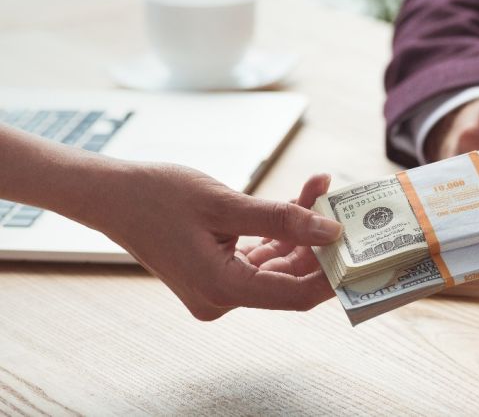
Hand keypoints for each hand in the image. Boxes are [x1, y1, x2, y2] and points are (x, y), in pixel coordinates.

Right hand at [96, 164, 340, 320]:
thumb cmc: (159, 196)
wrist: (112, 195)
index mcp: (222, 289)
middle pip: (289, 277)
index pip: (296, 295)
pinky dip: (278, 230)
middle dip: (318, 241)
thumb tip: (331, 232)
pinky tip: (298, 199)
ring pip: (277, 262)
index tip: (359, 247)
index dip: (332, 274)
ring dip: (300, 229)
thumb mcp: (227, 204)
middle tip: (341, 205)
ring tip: (320, 188)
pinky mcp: (216, 272)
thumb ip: (283, 219)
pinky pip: (259, 254)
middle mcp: (221, 298)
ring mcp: (218, 288)